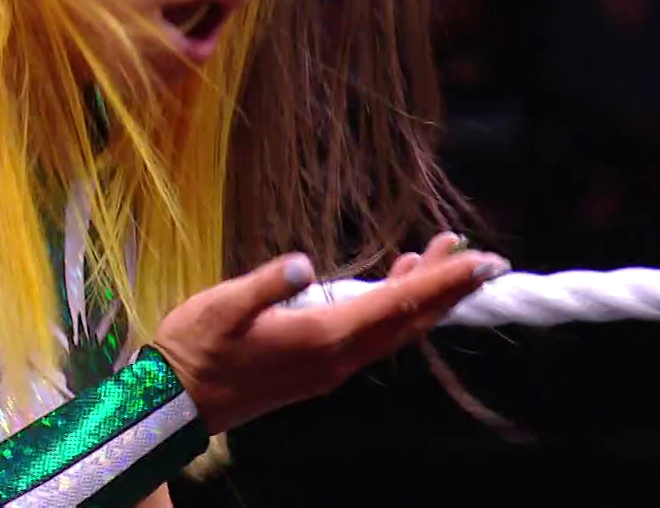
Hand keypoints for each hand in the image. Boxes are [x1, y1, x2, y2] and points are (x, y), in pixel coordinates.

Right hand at [150, 234, 507, 432]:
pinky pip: (373, 336)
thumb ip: (266, 284)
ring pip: (393, 330)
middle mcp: (337, 357)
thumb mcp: (224, 306)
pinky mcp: (318, 369)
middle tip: (483, 257)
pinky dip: (394, 308)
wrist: (176, 402)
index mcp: (323, 337)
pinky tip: (394, 284)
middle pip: (407, 321)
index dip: (443, 282)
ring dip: (423, 297)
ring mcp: (330, 368)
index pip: (398, 305)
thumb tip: (303, 262)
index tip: (483, 262)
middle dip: (448, 289)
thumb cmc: (195, 347)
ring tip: (444, 257)